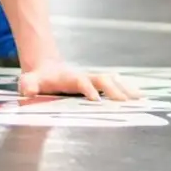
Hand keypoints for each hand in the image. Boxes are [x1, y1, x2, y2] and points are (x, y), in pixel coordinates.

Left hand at [17, 61, 142, 101]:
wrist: (45, 68)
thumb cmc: (36, 79)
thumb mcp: (28, 82)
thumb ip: (29, 86)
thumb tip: (29, 91)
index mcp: (68, 77)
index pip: (80, 81)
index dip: (87, 89)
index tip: (96, 99)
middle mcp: (84, 76)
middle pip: (102, 80)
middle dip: (114, 89)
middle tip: (126, 102)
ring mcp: (91, 79)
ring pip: (112, 82)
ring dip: (126, 89)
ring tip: (141, 99)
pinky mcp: (96, 84)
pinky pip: (115, 86)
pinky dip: (127, 91)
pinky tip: (140, 98)